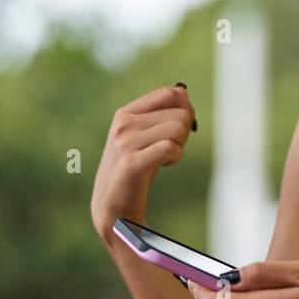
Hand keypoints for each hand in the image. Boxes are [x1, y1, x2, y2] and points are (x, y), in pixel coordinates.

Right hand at [90, 84, 196, 248]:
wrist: (113, 207)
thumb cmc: (135, 170)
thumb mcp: (147, 137)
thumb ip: (162, 113)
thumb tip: (183, 91)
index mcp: (126, 113)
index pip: (169, 93)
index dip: (184, 109)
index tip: (179, 128)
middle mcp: (123, 124)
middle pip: (180, 113)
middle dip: (184, 133)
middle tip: (169, 150)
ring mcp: (125, 143)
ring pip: (178, 129)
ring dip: (179, 147)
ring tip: (163, 159)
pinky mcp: (132, 164)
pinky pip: (170, 148)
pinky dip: (175, 157)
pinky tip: (164, 165)